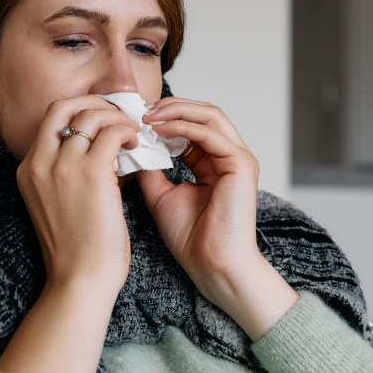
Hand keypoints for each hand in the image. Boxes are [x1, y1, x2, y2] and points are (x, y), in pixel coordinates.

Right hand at [16, 95, 139, 295]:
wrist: (79, 279)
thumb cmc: (77, 251)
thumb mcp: (57, 205)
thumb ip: (68, 176)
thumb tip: (101, 152)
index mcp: (28, 170)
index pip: (51, 120)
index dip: (79, 111)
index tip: (102, 118)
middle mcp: (39, 162)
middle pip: (65, 106)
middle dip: (95, 103)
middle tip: (119, 116)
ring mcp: (63, 165)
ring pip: (91, 116)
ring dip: (117, 118)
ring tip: (133, 135)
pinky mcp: (91, 173)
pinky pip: (113, 133)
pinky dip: (128, 132)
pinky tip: (137, 146)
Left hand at [136, 98, 296, 338]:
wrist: (212, 265)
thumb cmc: (192, 239)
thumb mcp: (161, 195)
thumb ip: (152, 169)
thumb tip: (132, 146)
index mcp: (214, 162)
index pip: (192, 125)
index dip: (163, 117)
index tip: (133, 118)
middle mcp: (229, 156)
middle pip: (203, 113)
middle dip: (169, 107)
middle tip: (138, 109)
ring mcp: (238, 158)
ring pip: (209, 115)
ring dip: (175, 111)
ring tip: (146, 116)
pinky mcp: (241, 164)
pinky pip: (209, 133)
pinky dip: (181, 126)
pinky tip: (157, 129)